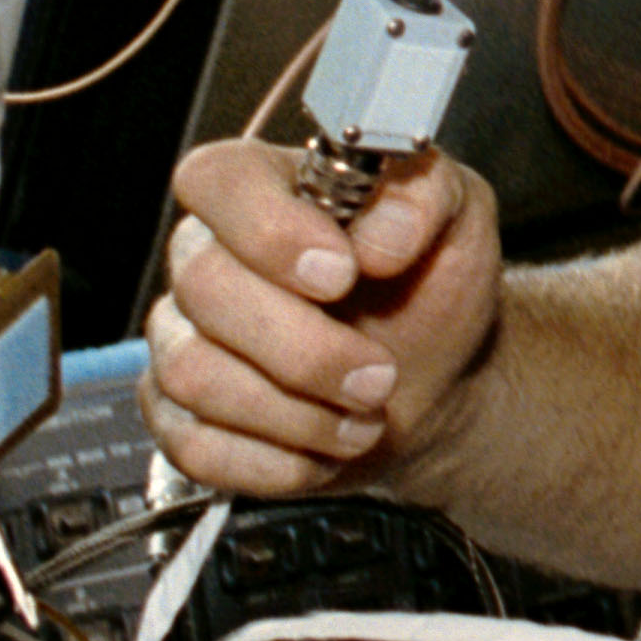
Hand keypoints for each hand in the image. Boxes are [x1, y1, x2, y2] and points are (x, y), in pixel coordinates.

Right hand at [143, 140, 504, 501]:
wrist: (437, 378)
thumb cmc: (431, 286)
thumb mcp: (459, 216)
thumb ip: (426, 194)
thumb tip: (380, 234)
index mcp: (264, 187)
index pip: (218, 179)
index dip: (269, 229)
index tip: (341, 273)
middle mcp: (207, 255)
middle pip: (207, 289)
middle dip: (306, 349)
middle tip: (380, 375)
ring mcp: (184, 337)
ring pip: (194, 374)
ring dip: (297, 412)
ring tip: (366, 415)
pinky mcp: (180, 415)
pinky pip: (196, 445)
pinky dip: (275, 461)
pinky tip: (325, 446)